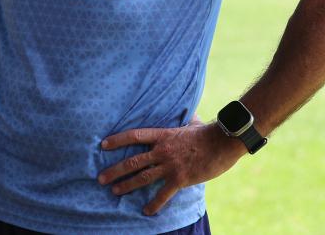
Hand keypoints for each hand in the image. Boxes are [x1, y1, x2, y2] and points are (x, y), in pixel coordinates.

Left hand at [96, 118, 246, 215]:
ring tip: (114, 191)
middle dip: (115, 170)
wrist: (223, 142)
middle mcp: (162, 150)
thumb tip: (186, 114)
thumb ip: (182, 121)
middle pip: (132, 161)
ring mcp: (170, 165)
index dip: (117, 140)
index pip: (134, 135)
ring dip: (127, 185)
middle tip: (101, 178)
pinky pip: (163, 194)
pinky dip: (154, 204)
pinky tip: (146, 211)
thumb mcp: (190, 122)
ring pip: (142, 177)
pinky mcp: (180, 178)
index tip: (103, 145)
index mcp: (162, 135)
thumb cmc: (208, 132)